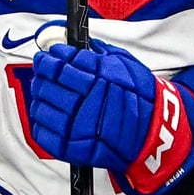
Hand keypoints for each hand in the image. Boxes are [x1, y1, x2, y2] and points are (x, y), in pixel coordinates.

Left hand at [26, 41, 193, 194]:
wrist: (153, 133)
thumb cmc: (141, 98)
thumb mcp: (124, 64)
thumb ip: (97, 54)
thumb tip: (72, 46)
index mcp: (98, 79)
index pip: (60, 65)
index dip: (50, 59)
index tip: (48, 56)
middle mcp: (87, 102)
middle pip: (48, 85)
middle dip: (43, 74)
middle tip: (43, 70)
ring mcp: (78, 127)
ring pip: (42, 108)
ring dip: (40, 96)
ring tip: (44, 91)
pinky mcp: (72, 148)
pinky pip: (43, 133)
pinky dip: (41, 121)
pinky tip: (47, 113)